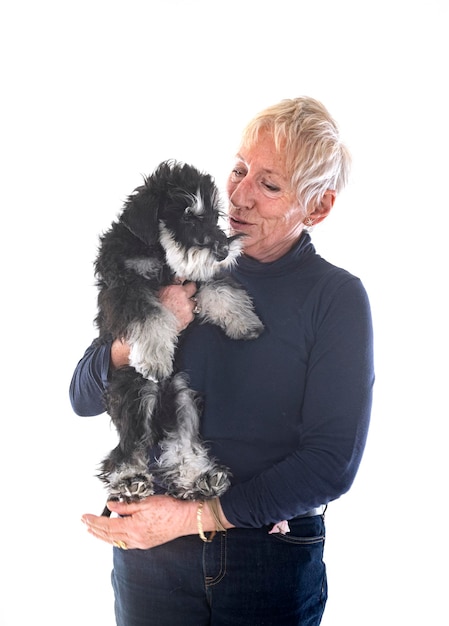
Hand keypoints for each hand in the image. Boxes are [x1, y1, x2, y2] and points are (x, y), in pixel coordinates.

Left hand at [82, 496, 196, 549]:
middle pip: (109, 535)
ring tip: (93, 531)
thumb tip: (111, 506)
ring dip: (102, 536)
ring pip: (116, 541)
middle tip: (84, 523)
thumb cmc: (169, 509)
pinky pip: (125, 544)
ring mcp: (140, 543)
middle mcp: (135, 538)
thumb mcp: (146, 502)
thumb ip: (126, 506)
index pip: (108, 525)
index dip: (94, 521)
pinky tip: (112, 536)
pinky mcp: (146, 543)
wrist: (185, 519)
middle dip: (95, 529)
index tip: (85, 517)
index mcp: (133, 527)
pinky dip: (115, 539)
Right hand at [158, 281, 197, 331]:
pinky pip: (192, 314)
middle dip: (189, 290)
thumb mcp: (159, 293)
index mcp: (175, 289)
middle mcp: (184, 297)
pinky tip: (180, 315)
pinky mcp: (189, 318)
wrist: (154, 325)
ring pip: (194, 302)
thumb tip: (173, 281)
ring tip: (181, 307)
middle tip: (184, 293)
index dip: (184, 280)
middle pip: (193, 288)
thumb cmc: (153, 310)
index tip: (184, 281)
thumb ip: (169, 286)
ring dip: (189, 303)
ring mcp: (188, 308)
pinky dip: (188, 314)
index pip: (185, 279)